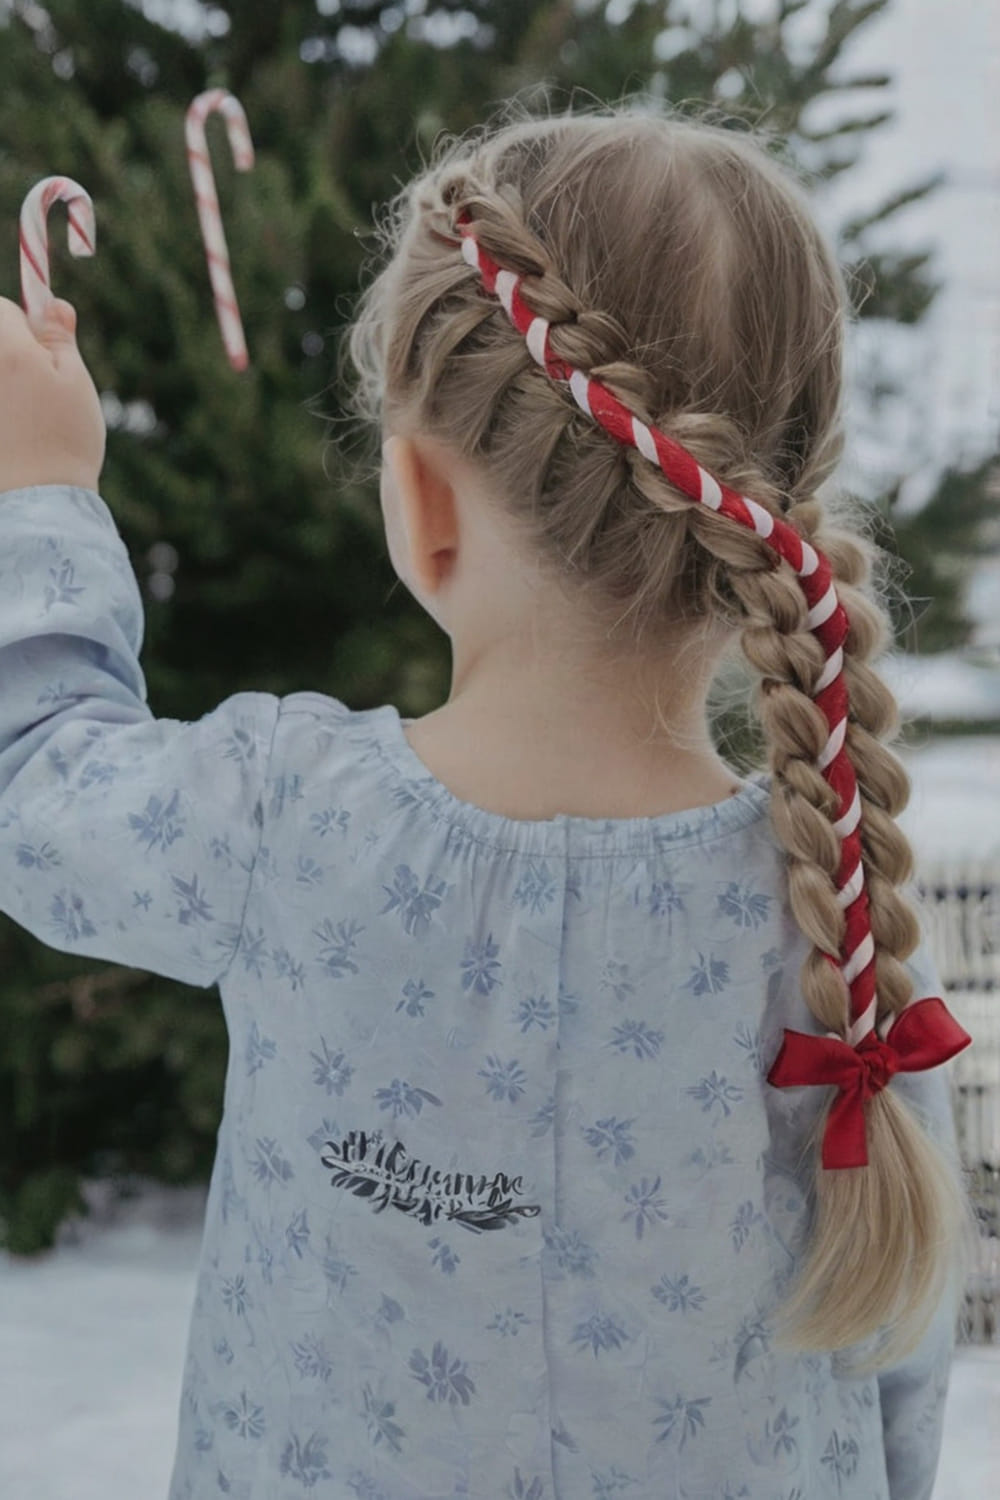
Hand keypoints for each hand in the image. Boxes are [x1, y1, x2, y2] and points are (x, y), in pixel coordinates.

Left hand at [0, 295, 105, 493]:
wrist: (39, 500)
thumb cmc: (65, 439)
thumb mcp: (75, 381)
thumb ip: (59, 338)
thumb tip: (52, 303)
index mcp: (7, 349)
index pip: (2, 308)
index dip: (25, 324)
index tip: (44, 350)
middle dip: (13, 354)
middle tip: (37, 387)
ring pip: (0, 377)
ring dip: (9, 385)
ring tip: (25, 417)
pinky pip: (0, 402)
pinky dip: (7, 413)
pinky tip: (14, 433)